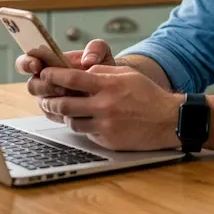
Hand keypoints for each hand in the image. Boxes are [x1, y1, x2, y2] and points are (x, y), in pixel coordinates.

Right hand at [14, 39, 117, 123]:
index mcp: (48, 62)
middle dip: (45, 86)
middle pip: (32, 85)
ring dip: (56, 100)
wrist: (111, 85)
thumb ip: (95, 48)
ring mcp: (50, 97)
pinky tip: (77, 107)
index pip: (27, 62)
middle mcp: (45, 80)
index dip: (27, 63)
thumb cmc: (102, 65)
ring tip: (75, 95)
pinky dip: (63, 112)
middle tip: (62, 86)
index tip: (36, 64)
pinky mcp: (57, 112)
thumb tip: (87, 61)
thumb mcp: (102, 51)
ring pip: (42, 101)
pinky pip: (52, 115)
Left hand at [37, 65, 182, 151]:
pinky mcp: (108, 141)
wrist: (168, 120)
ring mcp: (106, 125)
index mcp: (109, 85)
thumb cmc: (148, 94)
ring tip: (65, 111)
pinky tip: (86, 121)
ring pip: (71, 122)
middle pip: (64, 104)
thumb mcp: (126, 74)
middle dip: (50, 101)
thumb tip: (81, 73)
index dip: (53, 76)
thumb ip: (103, 73)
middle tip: (46, 98)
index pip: (71, 79)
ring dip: (65, 116)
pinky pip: (86, 134)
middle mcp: (105, 105)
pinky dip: (83, 127)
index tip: (44, 75)